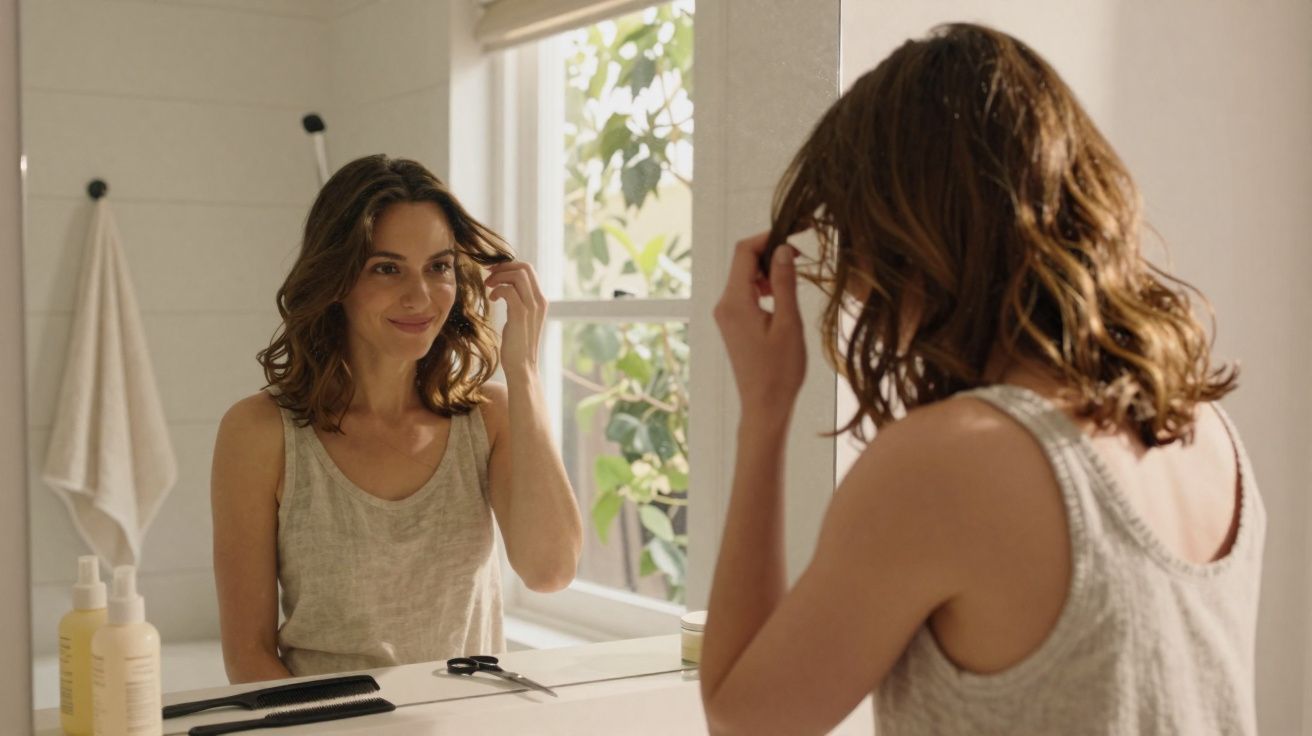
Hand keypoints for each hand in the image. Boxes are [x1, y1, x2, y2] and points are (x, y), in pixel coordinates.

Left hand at [485, 262, 546, 374]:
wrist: (522, 366)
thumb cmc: (517, 344)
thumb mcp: (521, 318)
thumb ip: (519, 301)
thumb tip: (506, 287)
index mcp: (541, 300)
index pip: (529, 270)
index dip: (509, 266)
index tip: (494, 272)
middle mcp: (539, 301)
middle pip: (524, 268)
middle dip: (503, 267)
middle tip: (489, 277)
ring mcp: (532, 307)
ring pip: (517, 275)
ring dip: (498, 277)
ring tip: (489, 288)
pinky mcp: (521, 314)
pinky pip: (508, 290)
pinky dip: (497, 290)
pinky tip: (492, 299)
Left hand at [713, 232, 805, 418]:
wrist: (765, 405)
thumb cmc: (780, 370)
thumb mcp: (788, 323)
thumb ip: (784, 283)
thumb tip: (782, 249)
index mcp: (734, 301)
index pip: (744, 252)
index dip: (768, 238)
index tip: (794, 238)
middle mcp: (724, 304)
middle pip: (742, 262)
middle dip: (769, 253)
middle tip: (799, 259)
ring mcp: (726, 314)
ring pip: (744, 277)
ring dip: (768, 272)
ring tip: (793, 281)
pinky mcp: (732, 323)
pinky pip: (745, 293)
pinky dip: (763, 287)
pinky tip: (782, 298)